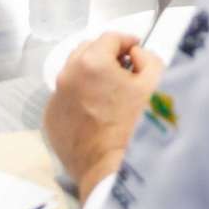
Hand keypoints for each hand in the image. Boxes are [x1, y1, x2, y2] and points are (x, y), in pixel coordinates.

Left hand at [43, 32, 164, 198]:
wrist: (112, 171)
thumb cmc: (137, 127)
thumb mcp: (157, 83)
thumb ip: (148, 58)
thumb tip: (134, 56)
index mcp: (92, 62)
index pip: (110, 37)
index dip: (127, 40)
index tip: (136, 49)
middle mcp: (68, 75)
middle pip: (87, 50)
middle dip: (106, 55)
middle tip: (124, 70)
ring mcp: (56, 98)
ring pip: (74, 74)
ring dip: (91, 75)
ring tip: (109, 93)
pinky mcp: (51, 119)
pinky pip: (66, 98)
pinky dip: (79, 98)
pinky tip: (96, 112)